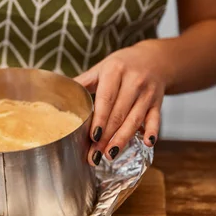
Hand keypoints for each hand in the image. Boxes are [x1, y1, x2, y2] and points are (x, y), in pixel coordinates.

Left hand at [74, 41, 170, 165]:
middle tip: (95, 155)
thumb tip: (56, 94)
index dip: (100, 119)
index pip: (106, 98)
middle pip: (119, 113)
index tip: (92, 136)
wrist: (155, 60)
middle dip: (107, 136)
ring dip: (123, 139)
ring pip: (135, 119)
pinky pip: (156, 119)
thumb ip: (82, 82)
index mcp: (115, 71)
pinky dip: (152, 131)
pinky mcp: (158, 102)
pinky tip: (147, 143)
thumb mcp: (101, 69)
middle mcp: (134, 81)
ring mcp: (148, 93)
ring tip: (110, 154)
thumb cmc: (122, 66)